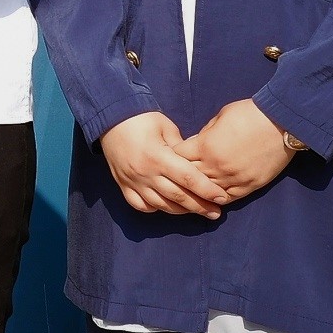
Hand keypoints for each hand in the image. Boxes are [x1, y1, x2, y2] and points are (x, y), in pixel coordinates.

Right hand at [97, 111, 230, 218]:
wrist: (109, 118)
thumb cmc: (142, 119)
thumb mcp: (166, 127)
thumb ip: (182, 148)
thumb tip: (197, 164)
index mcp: (158, 156)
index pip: (188, 179)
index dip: (207, 190)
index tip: (222, 198)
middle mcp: (145, 173)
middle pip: (177, 196)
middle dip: (200, 206)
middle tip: (216, 213)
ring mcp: (133, 182)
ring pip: (161, 205)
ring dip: (181, 211)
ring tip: (196, 212)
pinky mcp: (123, 185)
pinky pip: (140, 205)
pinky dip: (155, 208)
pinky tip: (166, 206)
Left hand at [182, 98, 299, 201]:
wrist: (281, 123)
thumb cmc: (249, 114)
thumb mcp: (219, 117)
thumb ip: (205, 134)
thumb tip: (196, 144)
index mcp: (205, 146)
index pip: (178, 156)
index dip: (175, 154)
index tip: (176, 154)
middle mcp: (216, 166)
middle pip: (189, 177)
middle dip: (183, 174)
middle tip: (181, 174)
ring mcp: (234, 178)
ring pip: (207, 191)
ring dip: (200, 189)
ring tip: (194, 189)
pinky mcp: (250, 186)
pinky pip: (228, 198)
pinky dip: (218, 197)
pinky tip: (213, 196)